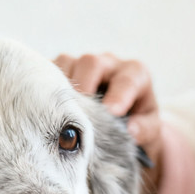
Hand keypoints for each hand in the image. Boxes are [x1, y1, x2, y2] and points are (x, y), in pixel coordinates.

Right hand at [54, 53, 162, 188]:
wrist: (124, 119)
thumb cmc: (138, 123)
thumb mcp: (150, 129)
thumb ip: (145, 129)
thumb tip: (130, 130)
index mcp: (135, 74)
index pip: (127, 79)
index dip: (119, 95)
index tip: (111, 112)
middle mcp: (108, 64)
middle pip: (92, 63)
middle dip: (84, 85)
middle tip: (79, 112)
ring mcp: (83, 65)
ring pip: (67, 63)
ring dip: (60, 86)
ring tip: (58, 111)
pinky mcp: (64, 71)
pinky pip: (49, 70)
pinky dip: (46, 87)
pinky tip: (44, 106)